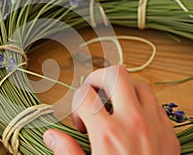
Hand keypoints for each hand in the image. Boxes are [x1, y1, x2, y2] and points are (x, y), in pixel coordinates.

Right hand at [43, 65, 179, 154]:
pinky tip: (133, 120)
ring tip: (114, 108)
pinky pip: (157, 104)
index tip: (80, 122)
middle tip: (93, 93)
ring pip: (140, 85)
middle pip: (116, 74)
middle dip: (98, 78)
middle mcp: (134, 123)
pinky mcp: (170, 134)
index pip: (84, 95)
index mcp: (108, 134)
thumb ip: (66, 152)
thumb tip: (51, 135)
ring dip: (123, 91)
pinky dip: (142, 104)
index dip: (76, 104)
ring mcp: (156, 126)